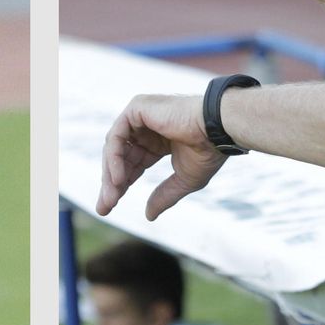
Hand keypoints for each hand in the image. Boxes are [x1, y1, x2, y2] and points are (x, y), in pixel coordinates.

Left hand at [97, 94, 226, 220]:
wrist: (218, 131)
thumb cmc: (208, 151)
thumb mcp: (184, 180)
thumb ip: (165, 195)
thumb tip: (148, 216)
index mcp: (158, 140)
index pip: (133, 163)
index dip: (121, 185)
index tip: (109, 207)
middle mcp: (147, 127)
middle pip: (121, 157)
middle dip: (112, 183)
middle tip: (106, 207)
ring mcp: (141, 115)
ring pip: (115, 147)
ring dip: (111, 174)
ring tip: (112, 197)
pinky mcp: (137, 107)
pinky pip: (117, 136)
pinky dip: (114, 158)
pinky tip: (118, 179)